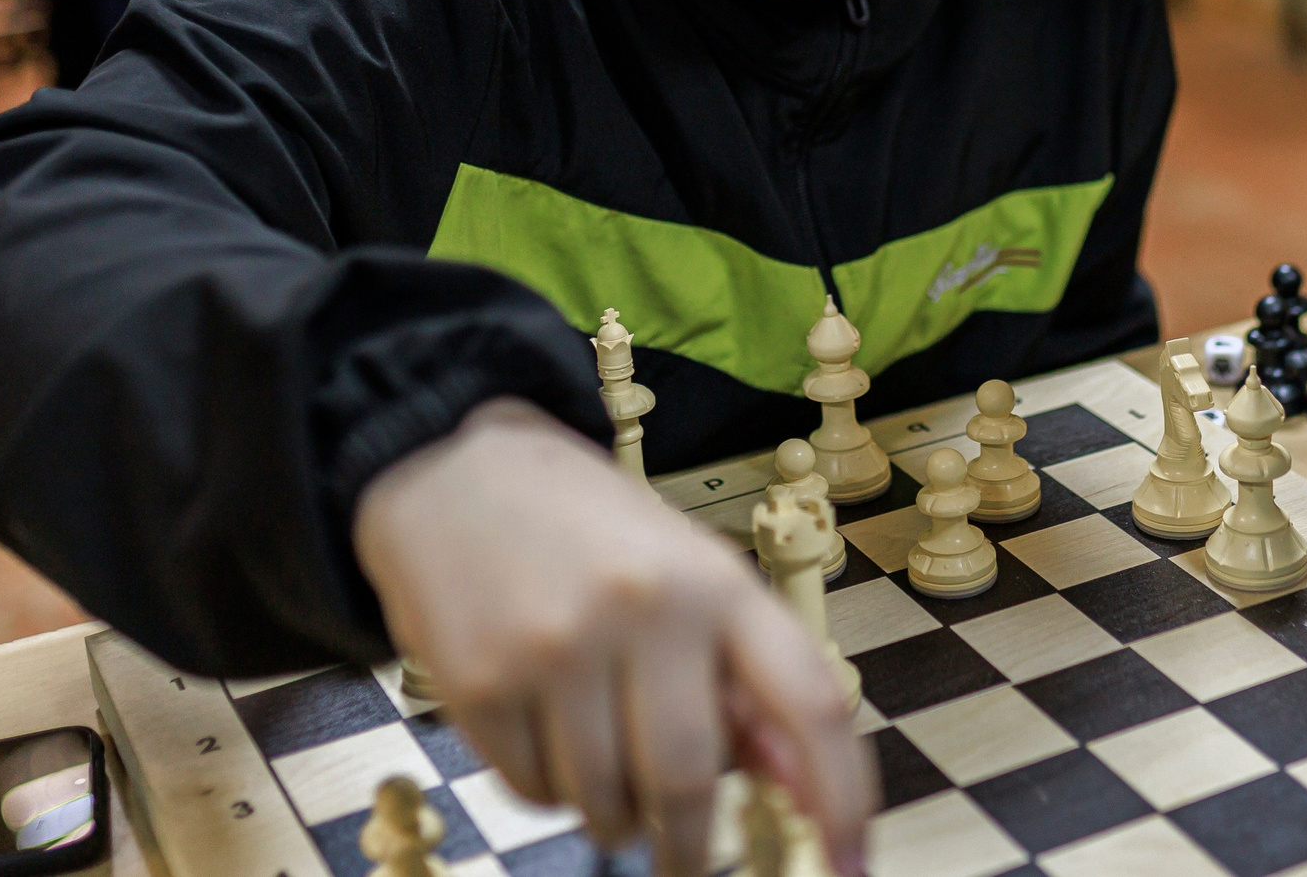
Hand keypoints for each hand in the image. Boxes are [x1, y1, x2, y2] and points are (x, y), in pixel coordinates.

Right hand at [353, 399, 873, 876]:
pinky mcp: (481, 683)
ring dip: (611, 813)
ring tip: (597, 751)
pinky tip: (542, 726)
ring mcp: (557, 647)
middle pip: (687, 783)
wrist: (456, 469)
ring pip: (604, 803)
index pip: (810, 702)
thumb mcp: (687, 574)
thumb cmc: (590, 530)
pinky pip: (533, 792)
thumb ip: (742, 676)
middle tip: (685, 861)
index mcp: (717, 581)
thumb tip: (799, 786)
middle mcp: (645, 609)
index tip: (850, 866)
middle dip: (689, 848)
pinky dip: (547, 788)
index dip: (842, 797)